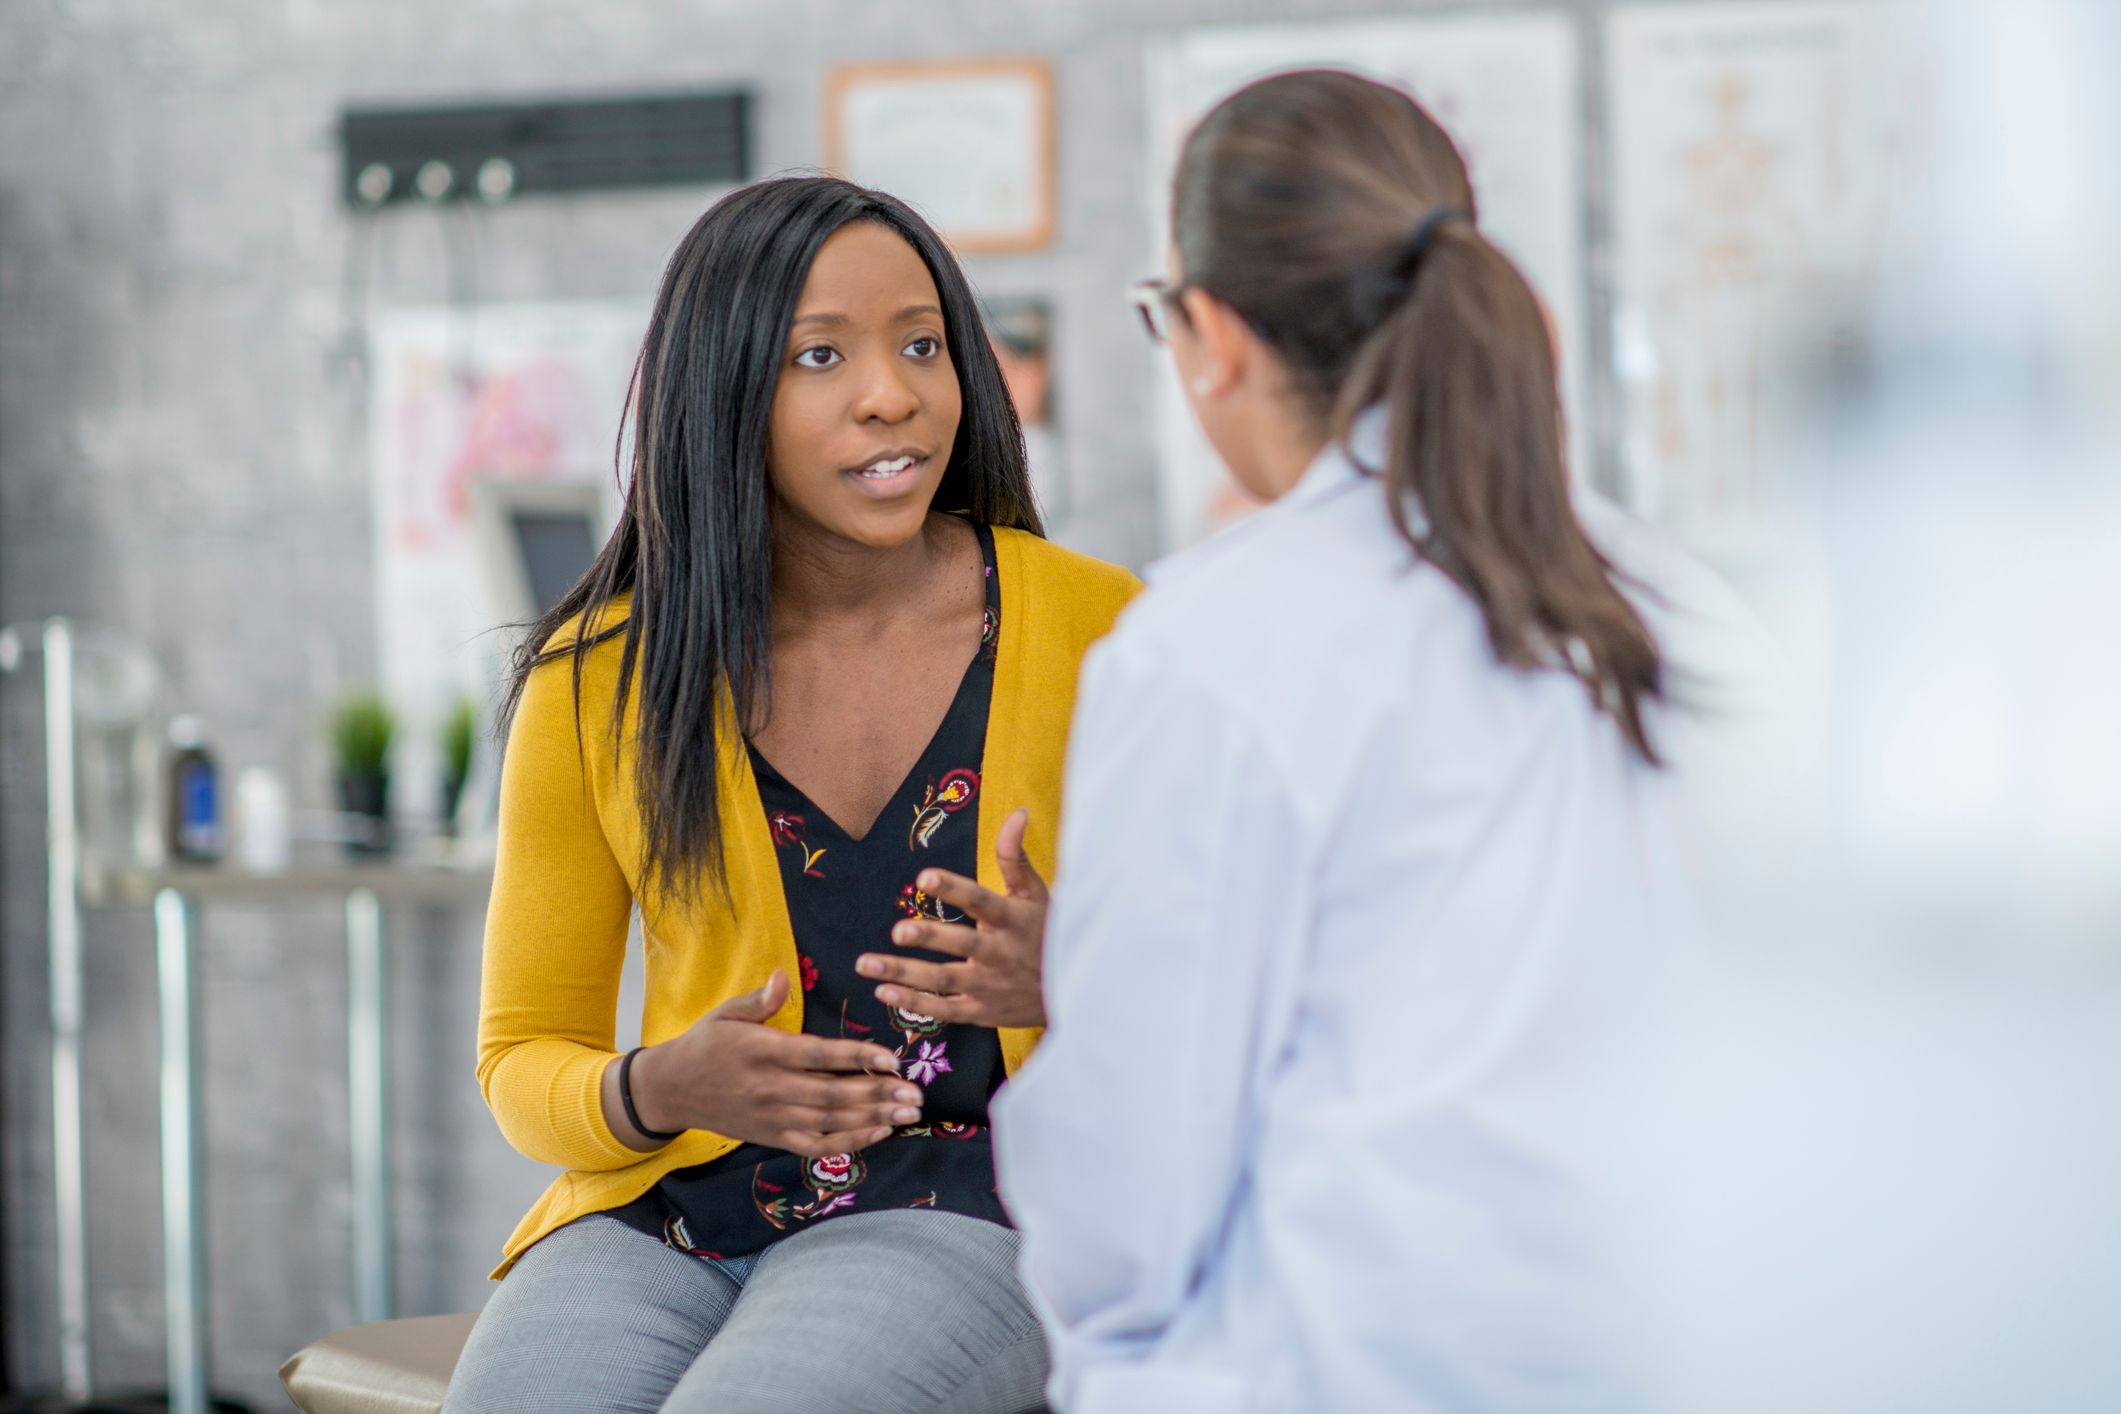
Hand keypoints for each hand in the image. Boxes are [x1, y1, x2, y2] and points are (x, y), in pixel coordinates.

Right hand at [628, 970, 919, 1157]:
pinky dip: (849, 1142)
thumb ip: (759, 1000)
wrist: (671, 1091)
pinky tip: (879, 1133)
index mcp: (762, 1051)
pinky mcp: (772, 1137)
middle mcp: (770, 1088)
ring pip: (830, 1122)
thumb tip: (783, 975)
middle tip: (916, 1094)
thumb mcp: (725, 1014)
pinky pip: (816, 1145)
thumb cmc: (704, 1045)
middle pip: (832, 1094)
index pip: (818, 1055)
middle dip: (877, 1094)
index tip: (893, 1058)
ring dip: (872, 1118)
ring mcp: (772, 1117)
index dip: (857, 1056)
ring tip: (909, 1113)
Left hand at [857, 807, 1049, 1028]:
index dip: (954, 889)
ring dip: (904, 973)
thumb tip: (1018, 812)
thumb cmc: (1048, 932)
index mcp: (1013, 919)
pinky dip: (914, 1004)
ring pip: (944, 979)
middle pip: (962, 943)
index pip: (981, 901)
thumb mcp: (1036, 893)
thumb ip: (1015, 855)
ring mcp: (990, 985)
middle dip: (929, 938)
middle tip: (898, 931)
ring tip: (866, 963)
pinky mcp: (982, 1011)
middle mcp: (1000, 952)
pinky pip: (945, 1009)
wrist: (1075, 990)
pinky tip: (882, 991)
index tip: (924, 877)